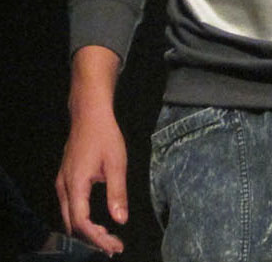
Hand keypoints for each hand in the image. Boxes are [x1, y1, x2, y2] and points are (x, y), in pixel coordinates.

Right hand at [56, 103, 126, 255]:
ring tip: (107, 238)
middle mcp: (63, 187)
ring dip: (86, 231)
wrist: (88, 113)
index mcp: (75, 185)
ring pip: (68, 217)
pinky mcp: (64, 178)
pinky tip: (96, 222)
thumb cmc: (104, 135)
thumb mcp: (116, 163)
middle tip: (113, 246)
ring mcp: (61, 182)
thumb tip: (121, 219)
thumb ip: (117, 192)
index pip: (82, 222)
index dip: (98, 238)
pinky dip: (81, 220)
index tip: (115, 246)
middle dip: (92, 239)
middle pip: (72, 224)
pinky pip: (68, 207)